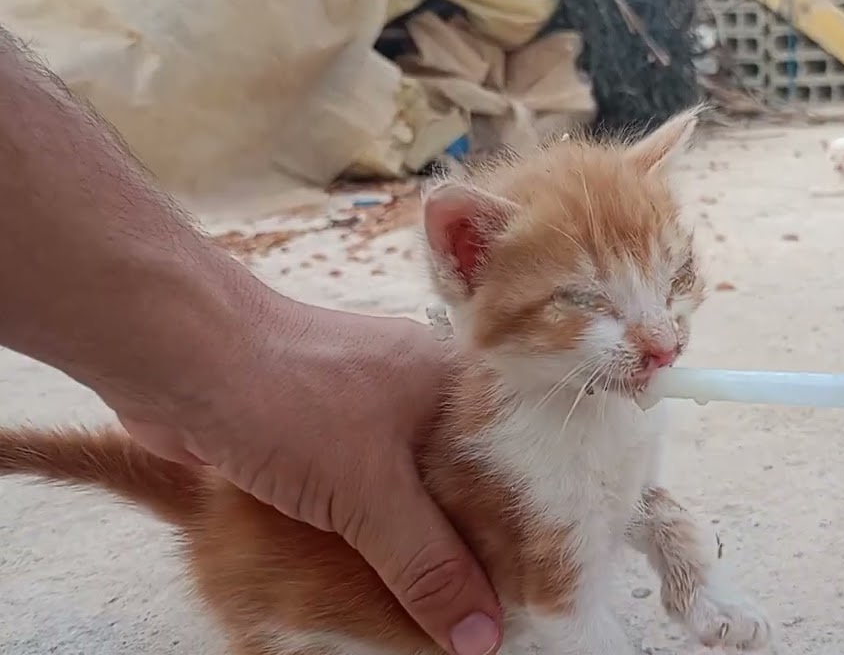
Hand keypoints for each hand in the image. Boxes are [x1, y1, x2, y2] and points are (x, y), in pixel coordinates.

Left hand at [107, 298, 503, 654]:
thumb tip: (480, 637)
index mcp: (455, 383)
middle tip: (476, 616)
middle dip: (461, 548)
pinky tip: (367, 576)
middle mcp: (418, 390)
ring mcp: (364, 406)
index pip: (513, 470)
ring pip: (405, 492)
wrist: (176, 358)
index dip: (520, 534)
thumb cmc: (285, 399)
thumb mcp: (372, 494)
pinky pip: (357, 492)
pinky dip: (362, 532)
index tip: (526, 595)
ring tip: (428, 609)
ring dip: (406, 545)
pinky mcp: (316, 428)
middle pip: (460, 485)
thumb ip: (429, 567)